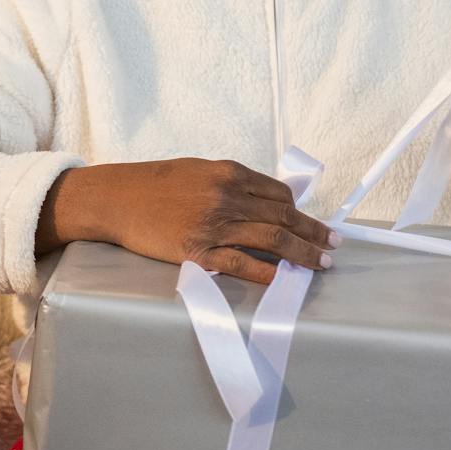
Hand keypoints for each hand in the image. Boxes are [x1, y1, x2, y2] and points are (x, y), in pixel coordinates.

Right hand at [38, 158, 338, 283]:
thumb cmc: (153, 184)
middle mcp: (227, 197)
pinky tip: (284, 279)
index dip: (301, 212)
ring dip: (303, 254)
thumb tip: (264, 201)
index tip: (314, 224)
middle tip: (335, 245)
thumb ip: (230, 183)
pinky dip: (268, 273)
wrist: (116, 198)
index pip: (279, 195)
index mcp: (228, 173)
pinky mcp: (198, 251)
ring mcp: (214, 226)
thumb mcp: (197, 170)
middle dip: (314, 233)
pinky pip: (243, 264)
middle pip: (284, 217)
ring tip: (322, 263)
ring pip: (273, 240)